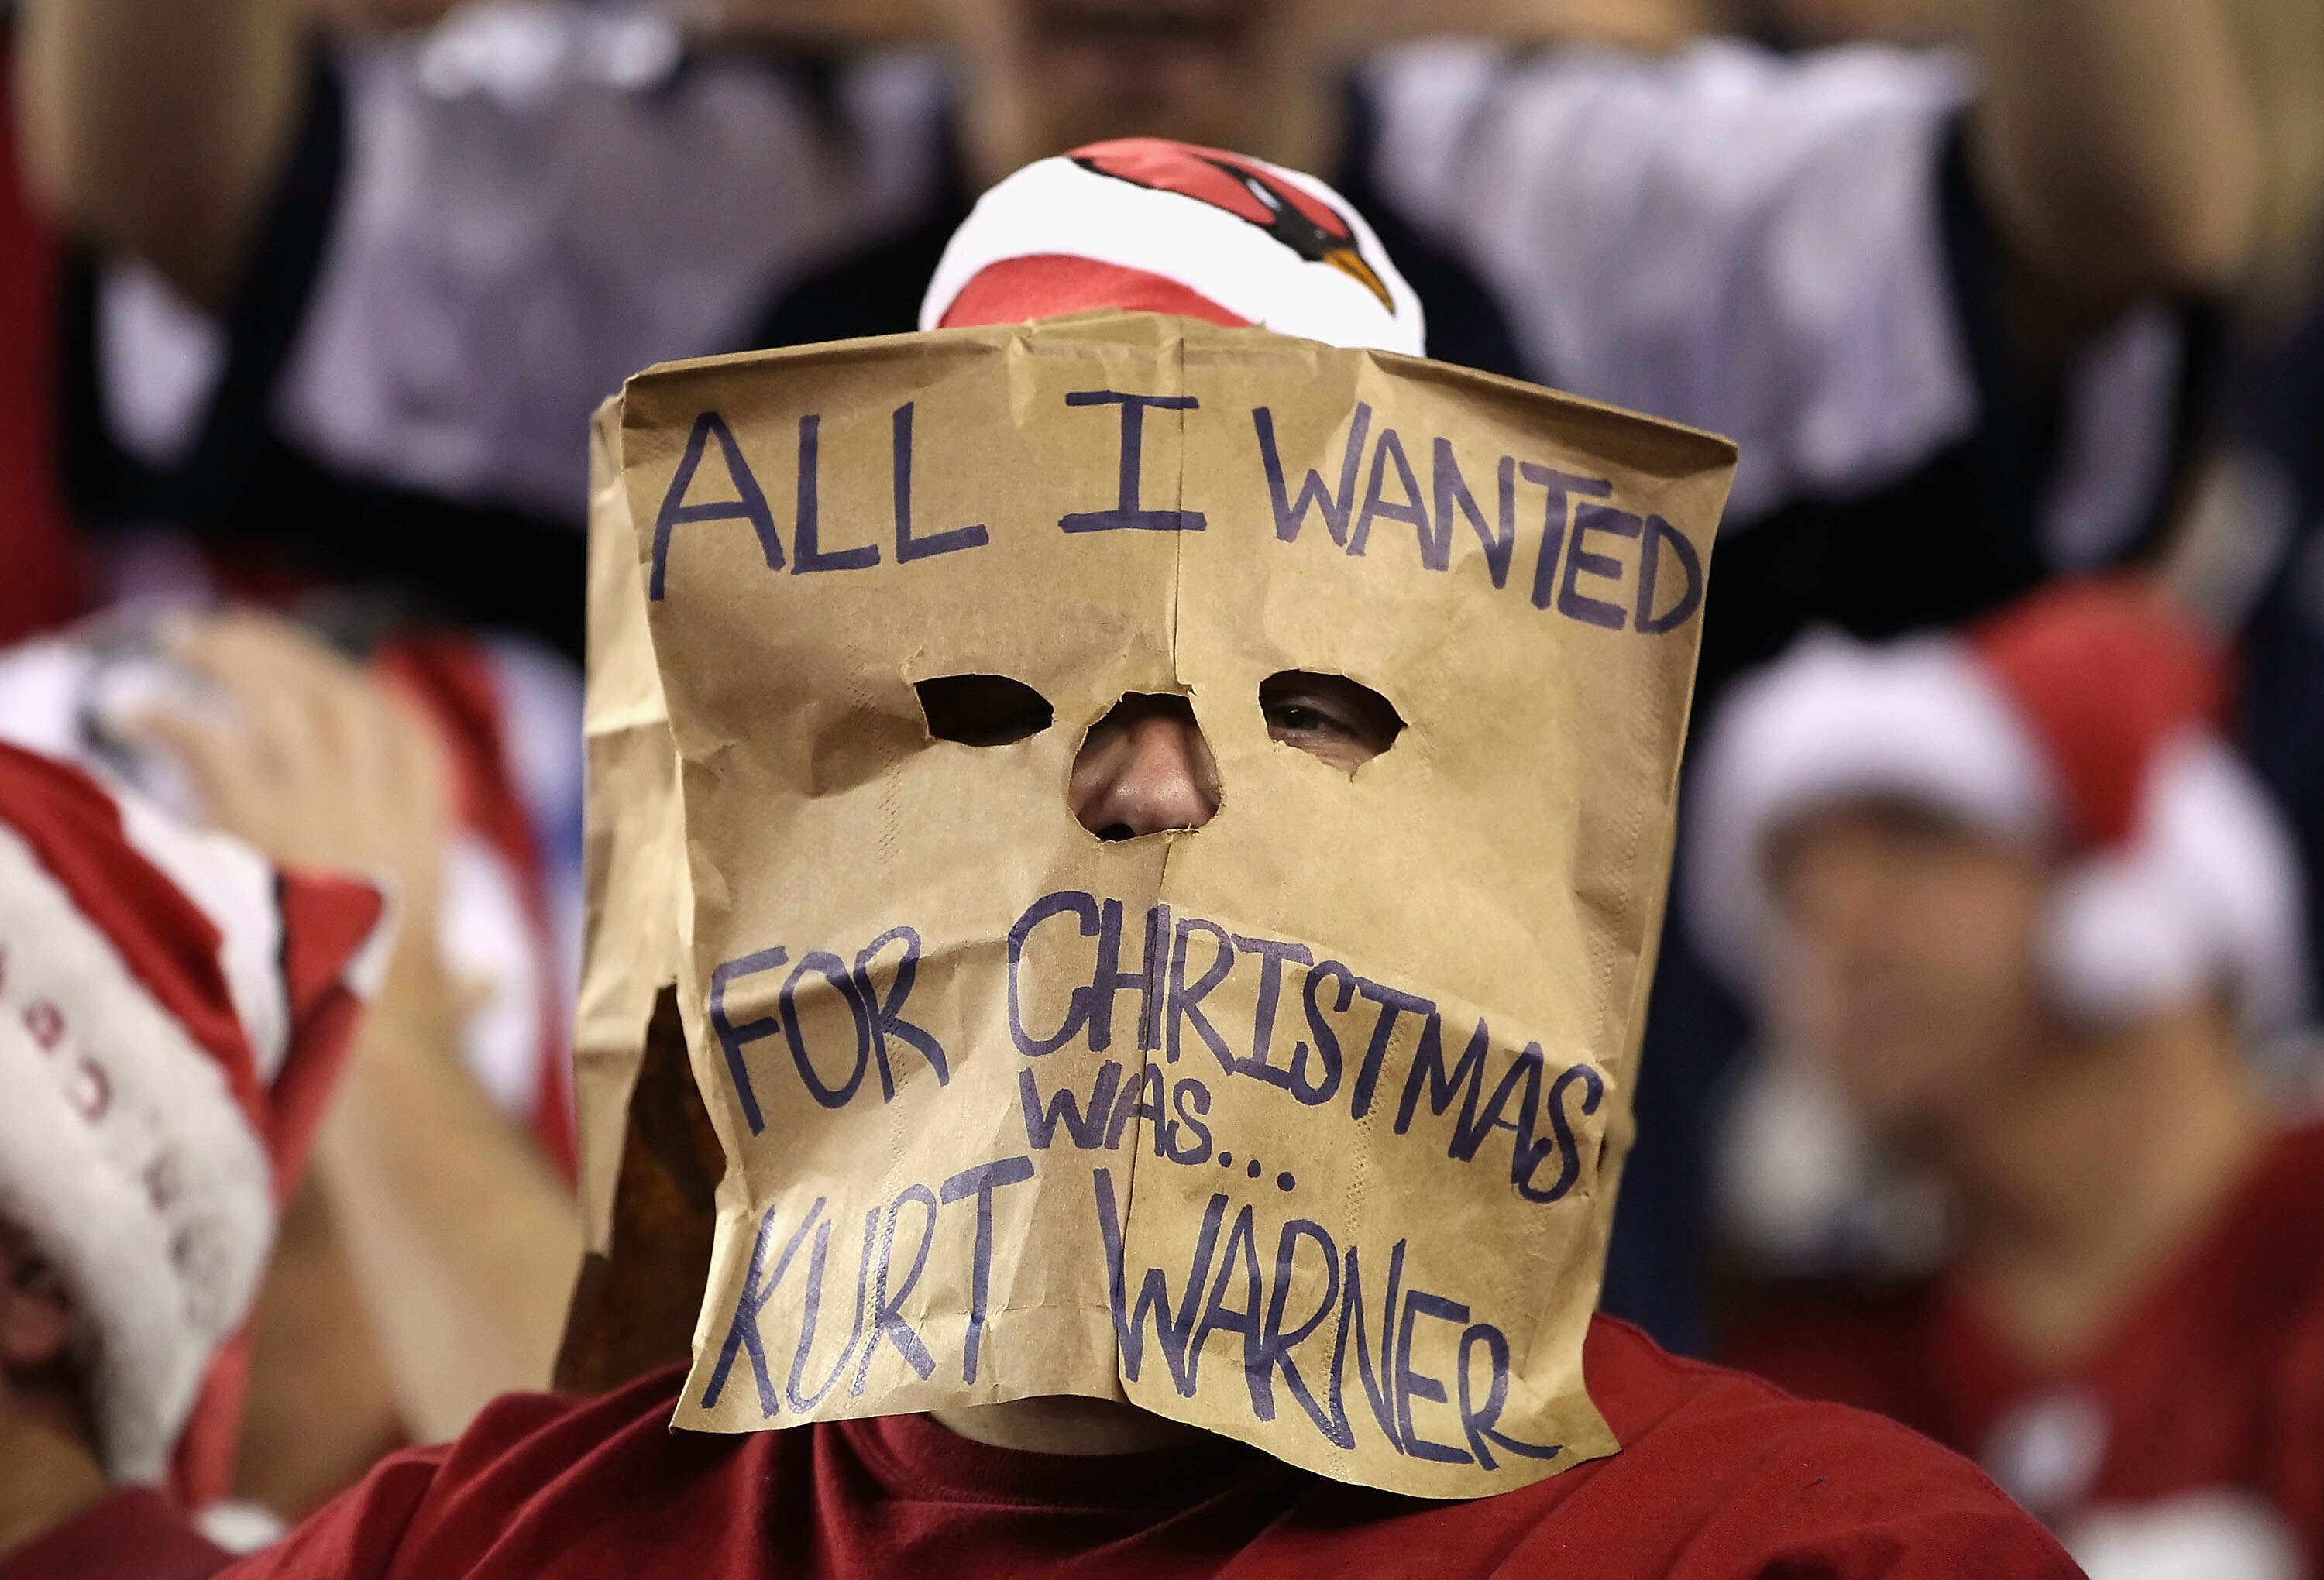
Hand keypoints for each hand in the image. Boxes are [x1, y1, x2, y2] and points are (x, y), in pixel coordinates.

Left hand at [130, 608, 455, 1023]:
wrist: (368, 1049)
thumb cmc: (403, 1033)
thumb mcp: (449, 995)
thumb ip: (468, 983)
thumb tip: (490, 984)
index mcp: (424, 837)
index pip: (413, 740)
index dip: (370, 696)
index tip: (328, 676)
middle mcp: (379, 807)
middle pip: (342, 694)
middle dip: (290, 653)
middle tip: (231, 633)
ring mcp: (323, 807)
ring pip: (285, 695)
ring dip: (233, 656)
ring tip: (183, 635)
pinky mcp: (261, 820)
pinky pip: (211, 742)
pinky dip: (169, 717)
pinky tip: (131, 710)